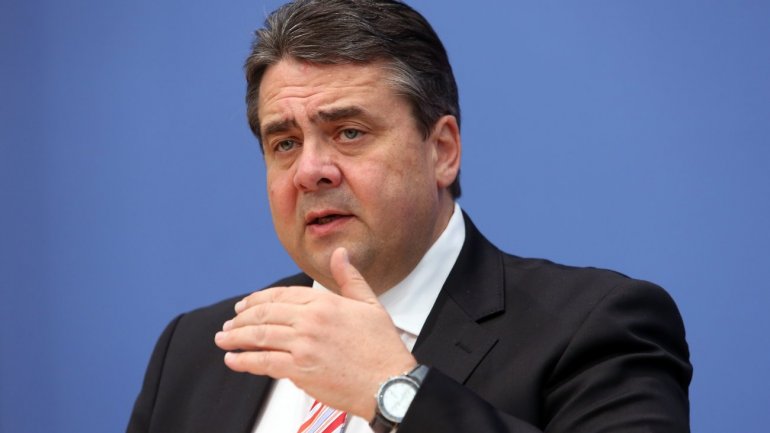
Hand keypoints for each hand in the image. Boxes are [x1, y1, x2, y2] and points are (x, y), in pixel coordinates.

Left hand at [214, 247, 416, 418]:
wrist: (388, 382)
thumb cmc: (382, 347)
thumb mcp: (369, 304)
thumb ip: (350, 278)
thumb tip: (340, 254)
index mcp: (325, 303)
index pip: (281, 296)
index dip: (259, 300)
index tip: (245, 306)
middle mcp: (310, 321)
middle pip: (266, 314)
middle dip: (241, 319)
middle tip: (229, 324)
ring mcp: (303, 346)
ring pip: (260, 336)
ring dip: (236, 337)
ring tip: (223, 339)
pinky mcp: (299, 370)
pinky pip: (264, 363)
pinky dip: (244, 361)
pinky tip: (233, 359)